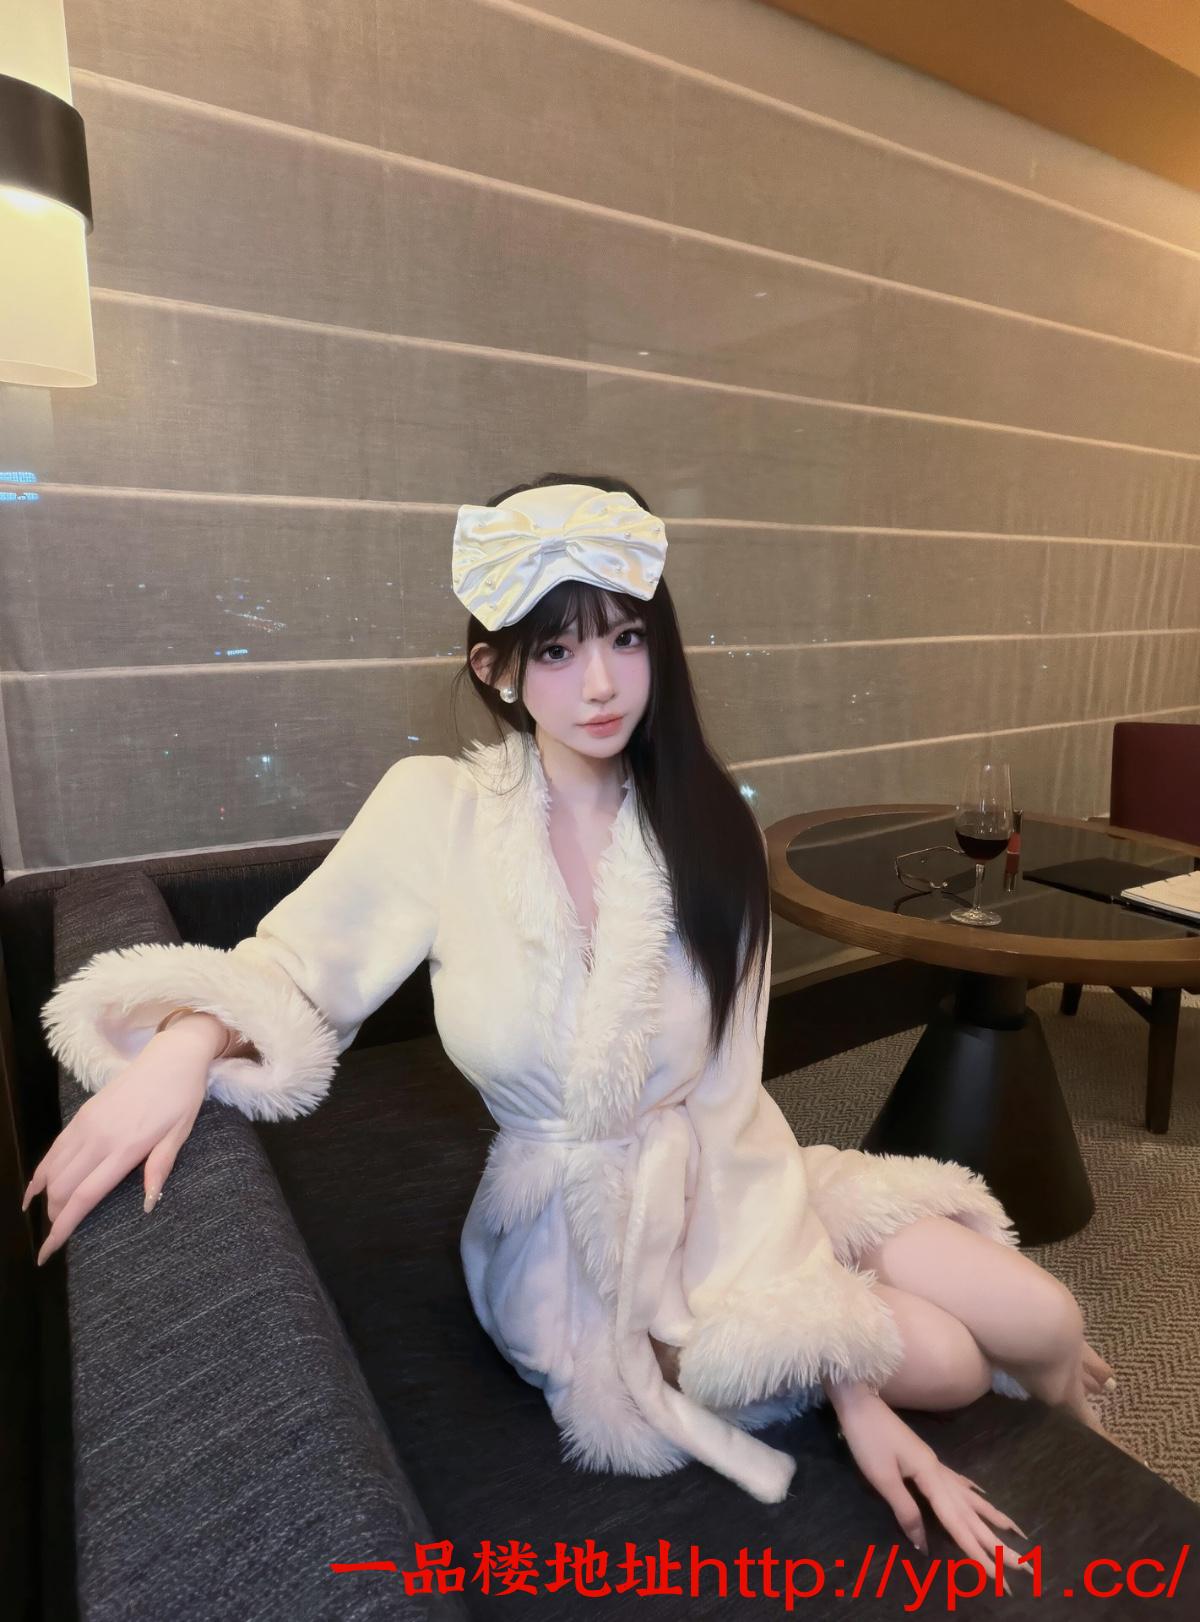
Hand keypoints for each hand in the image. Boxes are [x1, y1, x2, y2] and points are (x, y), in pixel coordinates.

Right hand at [21, 1037, 209, 1264]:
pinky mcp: (82, 1114)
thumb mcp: (180, 1134)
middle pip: (63, 1188)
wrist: (171, 1057)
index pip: (84, 1196)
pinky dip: (42, 1171)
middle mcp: (99, 1137)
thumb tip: (147, 1205)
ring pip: (54, 1169)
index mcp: (126, 1148)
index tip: (48, 1252)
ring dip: (49, 1197)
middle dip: (56, 1216)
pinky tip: (35, 1189)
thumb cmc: (182, 1098)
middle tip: (59, 1236)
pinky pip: (54, 1148)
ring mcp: (87, 1124)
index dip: (63, 1228)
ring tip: (52, 1217)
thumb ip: (160, 1168)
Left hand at [834, 1388, 1031, 1592]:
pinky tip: (981, 1494)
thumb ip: (905, 1510)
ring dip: (991, 1517)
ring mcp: (934, 1464)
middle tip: (1022, 1564)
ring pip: (969, 1497)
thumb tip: (923, 1544)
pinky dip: (972, 1493)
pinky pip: (958, 1481)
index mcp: (931, 1477)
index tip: (995, 1574)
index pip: (957, 1521)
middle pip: (971, 1512)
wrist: (860, 1402)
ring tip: (1015, 1532)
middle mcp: (939, 1471)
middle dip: (995, 1541)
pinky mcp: (925, 1459)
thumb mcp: (882, 1478)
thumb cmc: (868, 1439)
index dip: (975, 1549)